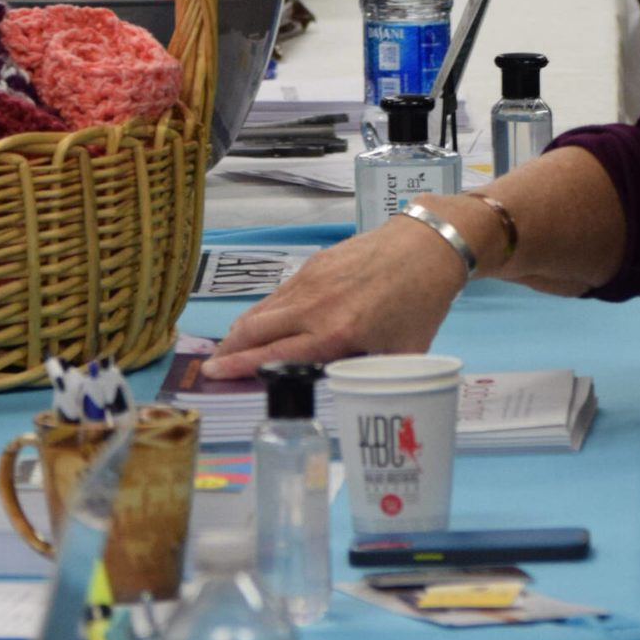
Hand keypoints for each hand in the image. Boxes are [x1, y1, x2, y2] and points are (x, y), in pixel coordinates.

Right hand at [205, 215, 468, 375]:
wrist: (427, 247)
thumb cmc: (419, 304)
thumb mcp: (402, 352)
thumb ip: (369, 374)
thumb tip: (345, 393)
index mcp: (336, 333)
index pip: (274, 355)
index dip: (239, 367)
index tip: (213, 374)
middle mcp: (316, 306)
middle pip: (255, 329)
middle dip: (229, 350)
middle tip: (213, 366)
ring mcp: (311, 280)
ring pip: (263, 309)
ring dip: (243, 329)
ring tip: (230, 347)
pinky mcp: (314, 262)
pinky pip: (280, 292)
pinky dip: (264, 309)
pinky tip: (262, 320)